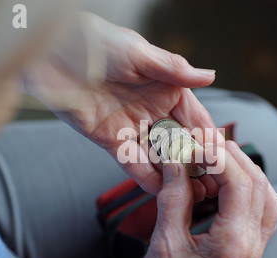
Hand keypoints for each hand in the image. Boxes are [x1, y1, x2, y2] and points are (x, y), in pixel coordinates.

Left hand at [23, 12, 217, 195]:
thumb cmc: (97, 43)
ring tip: (193, 195)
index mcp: (165, 89)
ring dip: (175, 176)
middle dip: (196, 163)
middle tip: (213, 185)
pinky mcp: (111, 141)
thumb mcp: (139, 53)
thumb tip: (210, 75)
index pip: (195, 118)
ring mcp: (133, 127)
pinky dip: (147, 178)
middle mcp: (153, 110)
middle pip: (181, 142)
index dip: (209, 138)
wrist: (52, 56)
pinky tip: (163, 192)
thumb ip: (174, 70)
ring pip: (160, 157)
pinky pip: (133, 163)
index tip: (224, 158)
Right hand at [131, 141, 276, 257]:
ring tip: (223, 161)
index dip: (220, 158)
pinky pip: (264, 214)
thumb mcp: (164, 241)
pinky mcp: (250, 254)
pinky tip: (232, 186)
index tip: (199, 147)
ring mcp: (255, 252)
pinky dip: (252, 192)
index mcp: (231, 245)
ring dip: (249, 173)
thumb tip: (177, 163)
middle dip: (236, 159)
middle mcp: (251, 248)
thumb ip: (173, 198)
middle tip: (211, 146)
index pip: (239, 184)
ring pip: (269, 199)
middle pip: (259, 187)